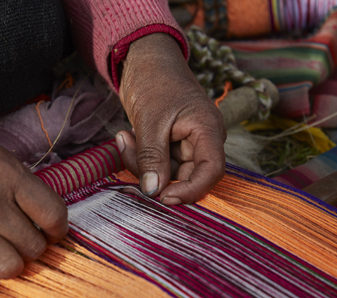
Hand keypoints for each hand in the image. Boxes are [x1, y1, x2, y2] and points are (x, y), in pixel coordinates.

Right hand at [0, 86, 67, 285]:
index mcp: (7, 174)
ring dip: (10, 262)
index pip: (53, 215)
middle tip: (21, 238)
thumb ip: (19, 185)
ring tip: (1, 250)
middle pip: (34, 247)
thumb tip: (41, 218)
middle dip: (32, 245)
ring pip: (9, 267)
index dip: (58, 228)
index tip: (52, 231)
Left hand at [116, 33, 225, 204]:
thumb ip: (152, 158)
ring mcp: (186, 144)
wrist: (143, 61)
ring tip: (125, 136)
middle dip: (153, 171)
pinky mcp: (170, 146)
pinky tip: (127, 136)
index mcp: (208, 130)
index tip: (164, 198)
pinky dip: (139, 156)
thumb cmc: (154, 80)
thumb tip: (153, 191)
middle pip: (185, 175)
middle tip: (127, 148)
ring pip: (167, 172)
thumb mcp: (150, 120)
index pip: (212, 171)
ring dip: (141, 162)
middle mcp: (202, 140)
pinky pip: (157, 164)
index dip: (191, 190)